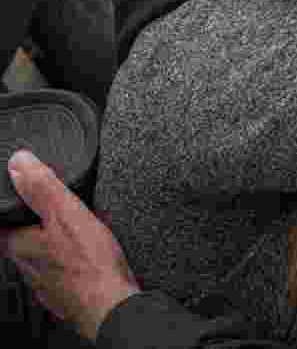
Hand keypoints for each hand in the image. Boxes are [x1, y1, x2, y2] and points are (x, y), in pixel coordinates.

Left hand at [0, 150, 140, 341]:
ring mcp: (46, 286)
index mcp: (19, 247)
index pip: (4, 223)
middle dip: (39, 228)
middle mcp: (27, 269)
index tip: (32, 200)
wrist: (114, 306)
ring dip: (56, 248)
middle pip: (24, 242)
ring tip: (77, 234)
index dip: (17, 209)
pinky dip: (72, 265)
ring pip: (44, 260)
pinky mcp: (67, 297)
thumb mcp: (67, 213)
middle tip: (61, 213)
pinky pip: (63, 275)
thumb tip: (19, 162)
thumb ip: (42, 188)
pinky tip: (87, 260)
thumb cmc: (90, 265)